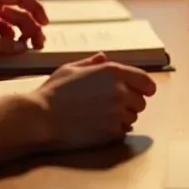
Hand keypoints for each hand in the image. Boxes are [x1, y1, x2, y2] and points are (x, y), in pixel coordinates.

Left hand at [0, 0, 48, 63]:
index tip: (45, 23)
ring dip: (23, 34)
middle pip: (20, 11)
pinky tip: (13, 50)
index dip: (36, 7)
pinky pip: (4, 31)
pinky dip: (11, 39)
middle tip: (38, 44)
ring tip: (30, 48)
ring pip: (14, 22)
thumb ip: (0, 45)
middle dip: (32, 26)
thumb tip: (23, 48)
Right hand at [29, 53, 158, 149]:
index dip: (144, 87)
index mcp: (112, 72)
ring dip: (122, 117)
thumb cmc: (54, 91)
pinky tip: (99, 126)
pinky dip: (116, 129)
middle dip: (130, 103)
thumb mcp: (71, 68)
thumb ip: (92, 63)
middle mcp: (119, 91)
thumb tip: (103, 57)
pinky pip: (124, 130)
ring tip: (102, 116)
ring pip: (133, 117)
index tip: (140, 92)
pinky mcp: (111, 131)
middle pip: (141, 101)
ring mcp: (117, 112)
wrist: (42, 117)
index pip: (145, 81)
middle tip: (112, 105)